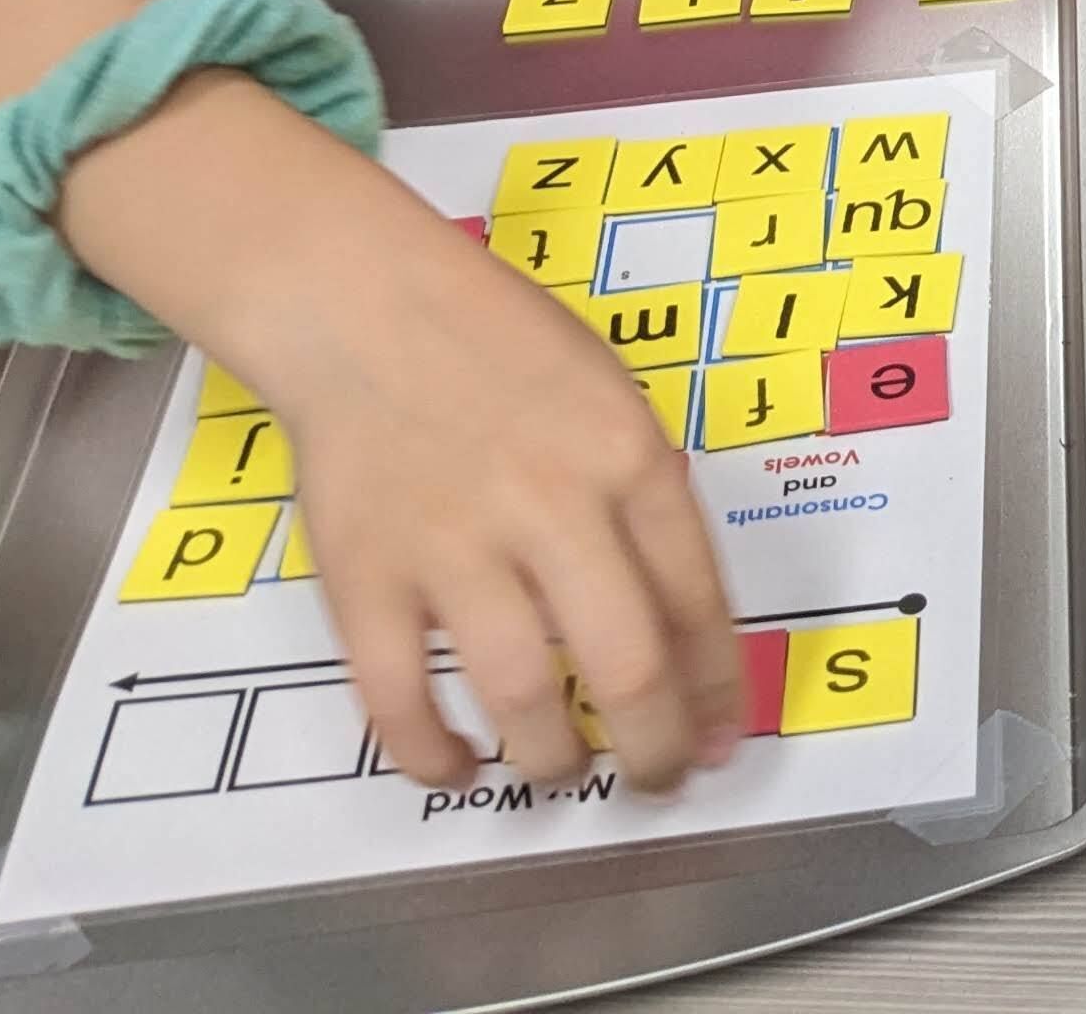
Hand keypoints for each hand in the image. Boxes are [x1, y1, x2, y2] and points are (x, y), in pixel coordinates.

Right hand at [249, 201, 746, 794]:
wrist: (366, 307)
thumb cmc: (502, 346)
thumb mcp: (613, 396)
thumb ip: (645, 498)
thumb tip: (681, 621)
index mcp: (629, 457)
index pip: (697, 598)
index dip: (716, 686)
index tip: (721, 734)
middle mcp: (553, 507)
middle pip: (625, 665)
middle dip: (656, 746)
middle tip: (658, 778)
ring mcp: (454, 546)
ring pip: (522, 695)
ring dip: (553, 760)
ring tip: (566, 774)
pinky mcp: (365, 576)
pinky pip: (399, 698)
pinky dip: (430, 754)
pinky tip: (457, 768)